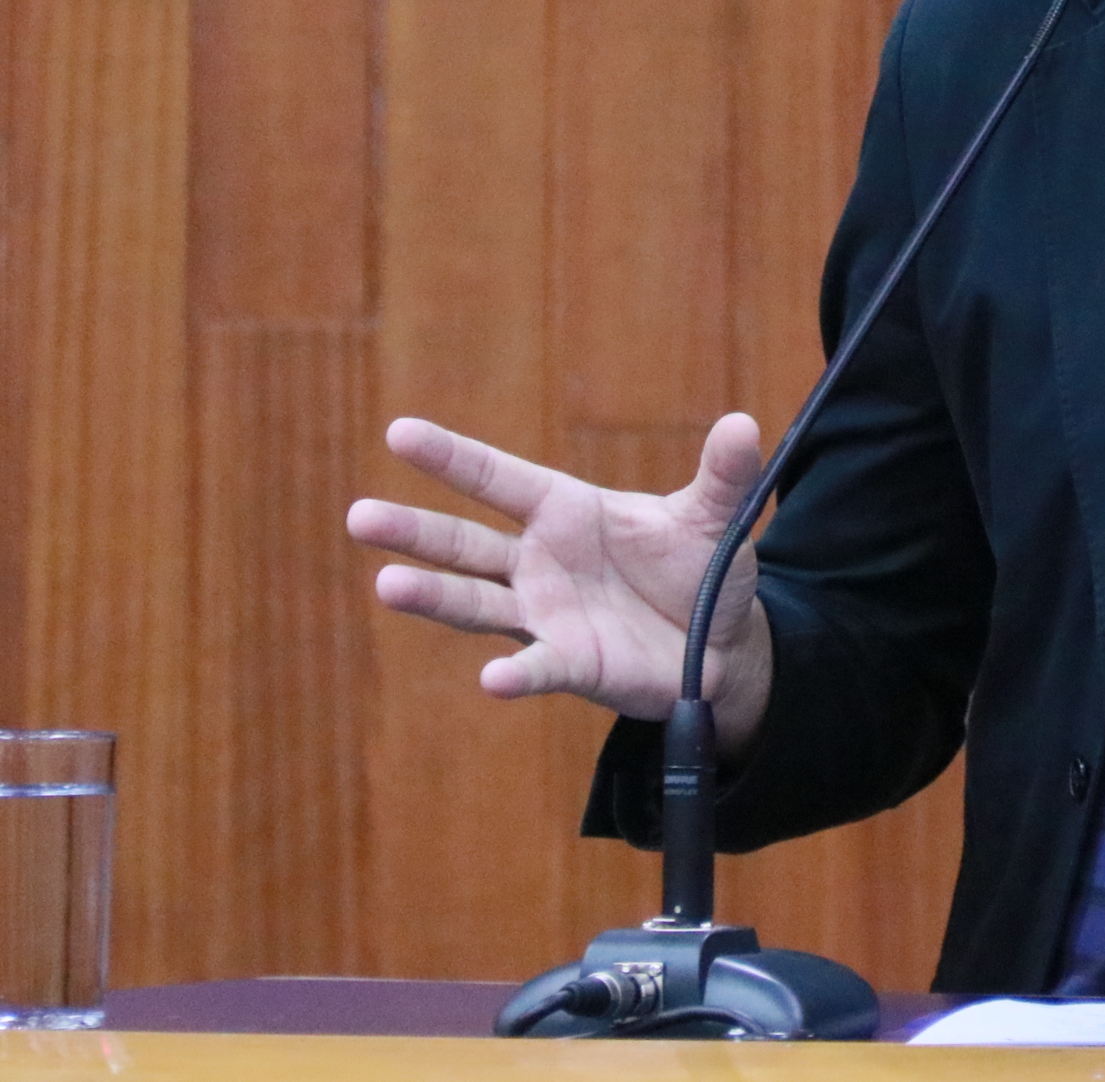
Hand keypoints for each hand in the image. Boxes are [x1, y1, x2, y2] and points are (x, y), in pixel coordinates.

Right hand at [345, 413, 775, 753]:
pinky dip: (515, 673)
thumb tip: (745, 424)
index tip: (399, 433)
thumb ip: (723, 475)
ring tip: (386, 584)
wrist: (719, 645)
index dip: (452, 457)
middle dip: (414, 530)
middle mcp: (539, 561)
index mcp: (565, 511)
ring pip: (475, 602)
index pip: (497, 478)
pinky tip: (492, 680)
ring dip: (432, 595)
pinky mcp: (568, 663)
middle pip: (464, 542)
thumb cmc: (701, 570)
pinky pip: (534, 666)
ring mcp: (546, 614)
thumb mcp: (715, 517)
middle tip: (360, 516)